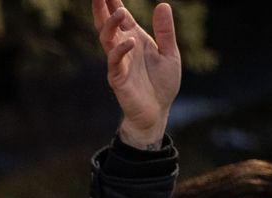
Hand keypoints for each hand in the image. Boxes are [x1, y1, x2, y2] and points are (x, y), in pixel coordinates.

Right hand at [93, 0, 180, 148]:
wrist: (158, 112)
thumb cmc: (162, 84)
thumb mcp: (170, 53)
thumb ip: (166, 31)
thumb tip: (162, 4)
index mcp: (134, 40)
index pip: (120, 18)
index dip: (112, 2)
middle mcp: (123, 49)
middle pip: (106, 25)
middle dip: (102, 9)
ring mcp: (119, 64)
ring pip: (107, 41)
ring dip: (111, 26)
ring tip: (119, 12)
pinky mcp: (118, 80)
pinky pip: (115, 63)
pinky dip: (120, 51)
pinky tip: (129, 42)